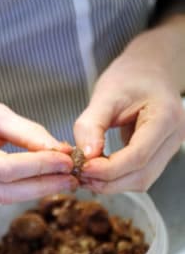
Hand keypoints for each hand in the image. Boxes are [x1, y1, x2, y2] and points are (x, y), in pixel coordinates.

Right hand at [0, 81, 75, 201]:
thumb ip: (27, 133)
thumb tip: (59, 151)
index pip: (5, 169)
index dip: (39, 167)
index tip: (67, 161)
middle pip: (6, 191)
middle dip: (43, 185)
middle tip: (72, 178)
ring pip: (4, 197)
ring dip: (36, 190)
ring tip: (64, 180)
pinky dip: (22, 188)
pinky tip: (43, 180)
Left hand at [74, 55, 184, 192]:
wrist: (148, 69)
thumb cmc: (130, 76)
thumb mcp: (105, 94)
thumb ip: (92, 125)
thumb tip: (85, 156)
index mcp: (165, 117)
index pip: (138, 156)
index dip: (108, 169)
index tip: (83, 168)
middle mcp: (174, 137)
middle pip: (141, 175)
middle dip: (108, 181)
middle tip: (81, 176)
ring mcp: (170, 148)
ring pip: (141, 181)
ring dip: (112, 184)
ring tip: (87, 175)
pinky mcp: (160, 154)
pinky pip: (140, 175)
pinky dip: (117, 179)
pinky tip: (98, 171)